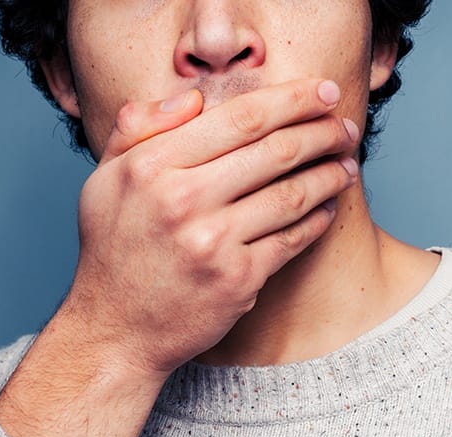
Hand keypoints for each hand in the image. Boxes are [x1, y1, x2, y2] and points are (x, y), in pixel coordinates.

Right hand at [69, 78, 358, 375]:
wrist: (116, 329)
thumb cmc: (112, 252)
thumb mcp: (104, 180)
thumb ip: (137, 128)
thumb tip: (193, 98)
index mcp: (152, 166)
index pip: (240, 118)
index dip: (293, 99)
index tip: (325, 92)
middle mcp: (183, 200)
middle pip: (275, 152)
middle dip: (323, 132)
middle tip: (347, 127)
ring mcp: (213, 243)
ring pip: (291, 195)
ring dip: (329, 175)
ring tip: (347, 164)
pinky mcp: (237, 281)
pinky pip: (291, 241)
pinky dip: (317, 221)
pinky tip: (328, 208)